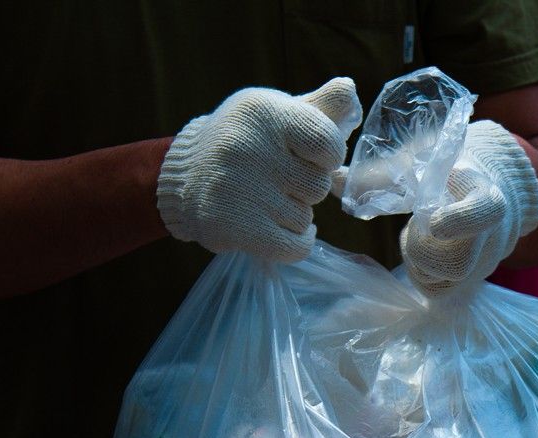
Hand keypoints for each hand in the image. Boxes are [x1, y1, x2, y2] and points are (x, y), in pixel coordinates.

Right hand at [157, 78, 361, 261]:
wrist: (188, 177)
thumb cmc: (245, 142)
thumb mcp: (276, 114)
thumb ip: (318, 107)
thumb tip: (349, 91)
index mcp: (263, 111)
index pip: (328, 144)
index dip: (328, 157)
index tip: (310, 157)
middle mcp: (249, 147)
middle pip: (319, 186)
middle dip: (307, 188)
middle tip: (279, 180)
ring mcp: (241, 190)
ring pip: (306, 218)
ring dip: (294, 215)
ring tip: (265, 200)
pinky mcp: (236, 227)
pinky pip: (295, 247)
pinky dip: (297, 243)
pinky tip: (282, 230)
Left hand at [399, 120, 537, 296]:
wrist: (494, 182)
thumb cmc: (452, 166)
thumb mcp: (424, 160)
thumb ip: (382, 174)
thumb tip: (334, 180)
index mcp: (486, 192)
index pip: (483, 211)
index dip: (460, 220)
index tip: (433, 220)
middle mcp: (492, 233)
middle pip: (456, 262)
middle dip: (420, 250)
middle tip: (415, 226)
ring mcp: (485, 261)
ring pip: (445, 281)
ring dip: (418, 263)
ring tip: (419, 235)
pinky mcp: (474, 277)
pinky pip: (441, 290)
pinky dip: (422, 274)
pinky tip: (421, 251)